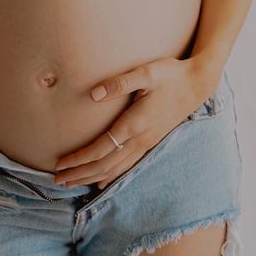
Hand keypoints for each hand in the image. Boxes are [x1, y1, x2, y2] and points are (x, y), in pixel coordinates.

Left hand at [52, 56, 212, 189]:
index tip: (59, 164)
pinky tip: (102, 182)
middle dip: (80, 174)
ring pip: (116, 169)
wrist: (198, 83)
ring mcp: (148, 142)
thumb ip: (119, 82)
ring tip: (72, 183)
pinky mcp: (152, 141)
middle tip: (57, 181)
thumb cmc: (170, 74)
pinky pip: (127, 165)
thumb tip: (93, 94)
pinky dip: (112, 176)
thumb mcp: (146, 72)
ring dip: (92, 177)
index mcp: (135, 124)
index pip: (100, 149)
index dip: (79, 159)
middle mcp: (141, 139)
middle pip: (105, 165)